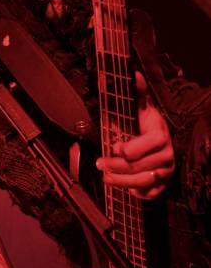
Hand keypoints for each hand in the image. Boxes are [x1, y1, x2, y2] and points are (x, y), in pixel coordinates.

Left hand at [96, 72, 174, 198]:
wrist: (159, 140)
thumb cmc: (146, 123)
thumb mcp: (141, 106)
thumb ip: (137, 92)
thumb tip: (133, 73)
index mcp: (161, 135)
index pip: (151, 143)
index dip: (133, 146)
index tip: (114, 146)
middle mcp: (168, 155)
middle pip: (143, 165)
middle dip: (118, 166)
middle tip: (100, 163)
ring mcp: (166, 172)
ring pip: (145, 181)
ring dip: (123, 181)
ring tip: (105, 177)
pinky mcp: (163, 185)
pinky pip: (152, 194)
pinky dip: (138, 194)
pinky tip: (125, 190)